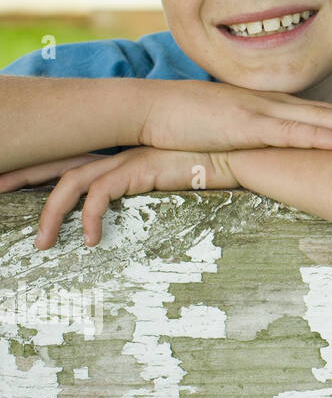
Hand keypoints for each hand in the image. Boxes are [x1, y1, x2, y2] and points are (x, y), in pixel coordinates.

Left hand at [0, 147, 239, 249]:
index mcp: (121, 155)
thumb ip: (152, 192)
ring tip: (39, 245)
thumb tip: (138, 215)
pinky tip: (90, 240)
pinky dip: (88, 217)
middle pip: (57, 163)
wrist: (243, 154)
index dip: (38, 169)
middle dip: (21, 175)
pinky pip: (100, 195)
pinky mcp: (139, 167)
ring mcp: (127, 158)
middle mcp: (118, 152)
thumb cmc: (216, 170)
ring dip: (48, 214)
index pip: (69, 159)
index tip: (10, 180)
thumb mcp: (173, 184)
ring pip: (70, 183)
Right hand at [139, 79, 331, 152]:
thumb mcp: (223, 133)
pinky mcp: (244, 125)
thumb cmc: (182, 123)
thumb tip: (263, 159)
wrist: (146, 108)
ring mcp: (259, 112)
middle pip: (326, 114)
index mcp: (266, 107)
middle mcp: (269, 105)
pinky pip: (288, 133)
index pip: (315, 114)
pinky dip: (317, 136)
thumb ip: (246, 142)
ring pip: (316, 120)